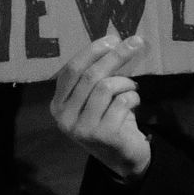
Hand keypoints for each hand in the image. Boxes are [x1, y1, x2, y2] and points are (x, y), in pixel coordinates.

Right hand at [51, 34, 149, 180]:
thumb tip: (115, 41)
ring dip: (126, 83)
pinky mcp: (102, 136)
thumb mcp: (96, 97)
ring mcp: (82, 128)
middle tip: (136, 43)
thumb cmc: (109, 118)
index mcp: (58, 104)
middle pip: (90, 76)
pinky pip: (122, 102)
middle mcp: (64, 118)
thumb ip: (96, 76)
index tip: (113, 38)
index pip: (70, 70)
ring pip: (106, 87)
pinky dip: (133, 98)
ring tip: (132, 88)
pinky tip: (134, 104)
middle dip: (116, 56)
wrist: (123, 155)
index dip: (92, 51)